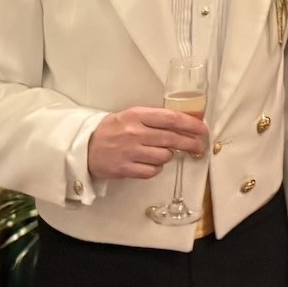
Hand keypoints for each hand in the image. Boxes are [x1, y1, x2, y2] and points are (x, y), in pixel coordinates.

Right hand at [87, 107, 210, 179]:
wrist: (84, 148)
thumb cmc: (113, 130)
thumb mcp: (131, 115)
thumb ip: (155, 118)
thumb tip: (187, 121)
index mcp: (137, 115)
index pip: (171, 118)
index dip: (191, 124)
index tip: (203, 129)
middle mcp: (134, 132)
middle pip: (172, 139)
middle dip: (191, 143)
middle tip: (200, 146)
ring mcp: (129, 152)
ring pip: (164, 156)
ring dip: (169, 156)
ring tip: (163, 152)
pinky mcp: (125, 169)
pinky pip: (152, 171)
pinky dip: (156, 168)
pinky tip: (152, 163)